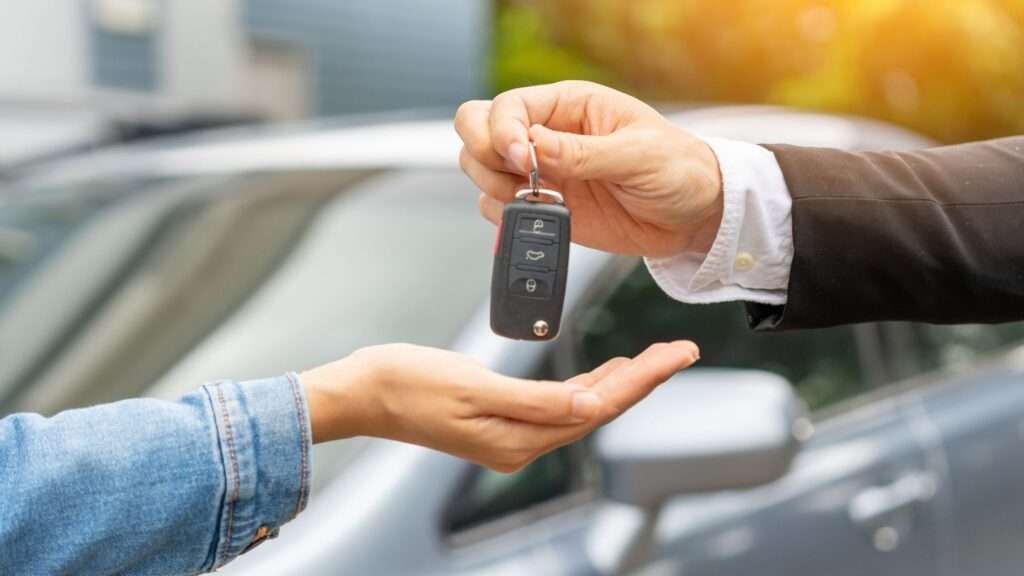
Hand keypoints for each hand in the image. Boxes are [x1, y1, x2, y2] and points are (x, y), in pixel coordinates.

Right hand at [301, 341, 698, 472]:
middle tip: (680, 350)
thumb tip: (591, 408)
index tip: (677, 355)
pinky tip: (600, 373)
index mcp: (518, 438)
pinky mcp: (499, 419)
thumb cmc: (407, 383)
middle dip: (642, 379)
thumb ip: (535, 401)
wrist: (362, 392)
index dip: (643, 380)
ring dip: (618, 382)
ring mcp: (510, 434)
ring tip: (653, 358)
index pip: (599, 408)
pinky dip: (585, 386)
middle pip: (598, 409)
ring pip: (581, 407)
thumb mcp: (472, 386)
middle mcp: (520, 443)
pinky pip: (557, 405)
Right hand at [455, 81, 723, 256]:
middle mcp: (547, 135)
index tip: (523, 159)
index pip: (507, 107)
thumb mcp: (638, 155)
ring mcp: (541, 172)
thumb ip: (583, 153)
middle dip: (485, 155)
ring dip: (493, 187)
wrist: (695, 216)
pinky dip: (507, 217)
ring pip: (480, 169)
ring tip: (535, 200)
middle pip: (478, 130)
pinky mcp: (544, 207)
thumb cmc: (678, 169)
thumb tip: (534, 146)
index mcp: (569, 106)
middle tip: (516, 178)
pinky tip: (542, 216)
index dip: (502, 131)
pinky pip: (498, 208)